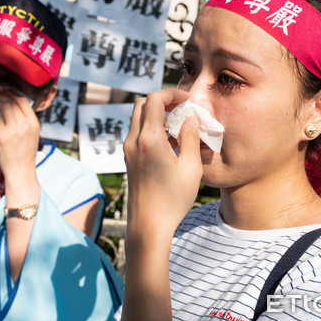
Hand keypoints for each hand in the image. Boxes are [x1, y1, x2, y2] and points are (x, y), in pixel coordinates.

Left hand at [0, 87, 38, 183]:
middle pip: (12, 101)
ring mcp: (15, 130)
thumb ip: (26, 121)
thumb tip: (13, 107)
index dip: (12, 92)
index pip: (23, 101)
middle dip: (1, 93)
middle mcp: (26, 124)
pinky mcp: (3, 136)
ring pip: (4, 106)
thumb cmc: (24, 154)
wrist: (21, 171)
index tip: (4, 89)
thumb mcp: (32, 135)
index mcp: (34, 123)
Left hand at [123, 88, 202, 240]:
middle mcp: (134, 141)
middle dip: (162, 100)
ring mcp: (128, 150)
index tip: (187, 100)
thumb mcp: (191, 168)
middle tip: (182, 107)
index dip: (171, 93)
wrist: (148, 226)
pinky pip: (138, 132)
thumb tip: (191, 119)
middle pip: (141, 104)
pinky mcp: (129, 158)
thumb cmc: (172, 200)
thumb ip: (191, 138)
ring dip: (157, 113)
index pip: (154, 100)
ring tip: (179, 124)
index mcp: (149, 140)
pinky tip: (171, 140)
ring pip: (138, 117)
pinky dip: (152, 127)